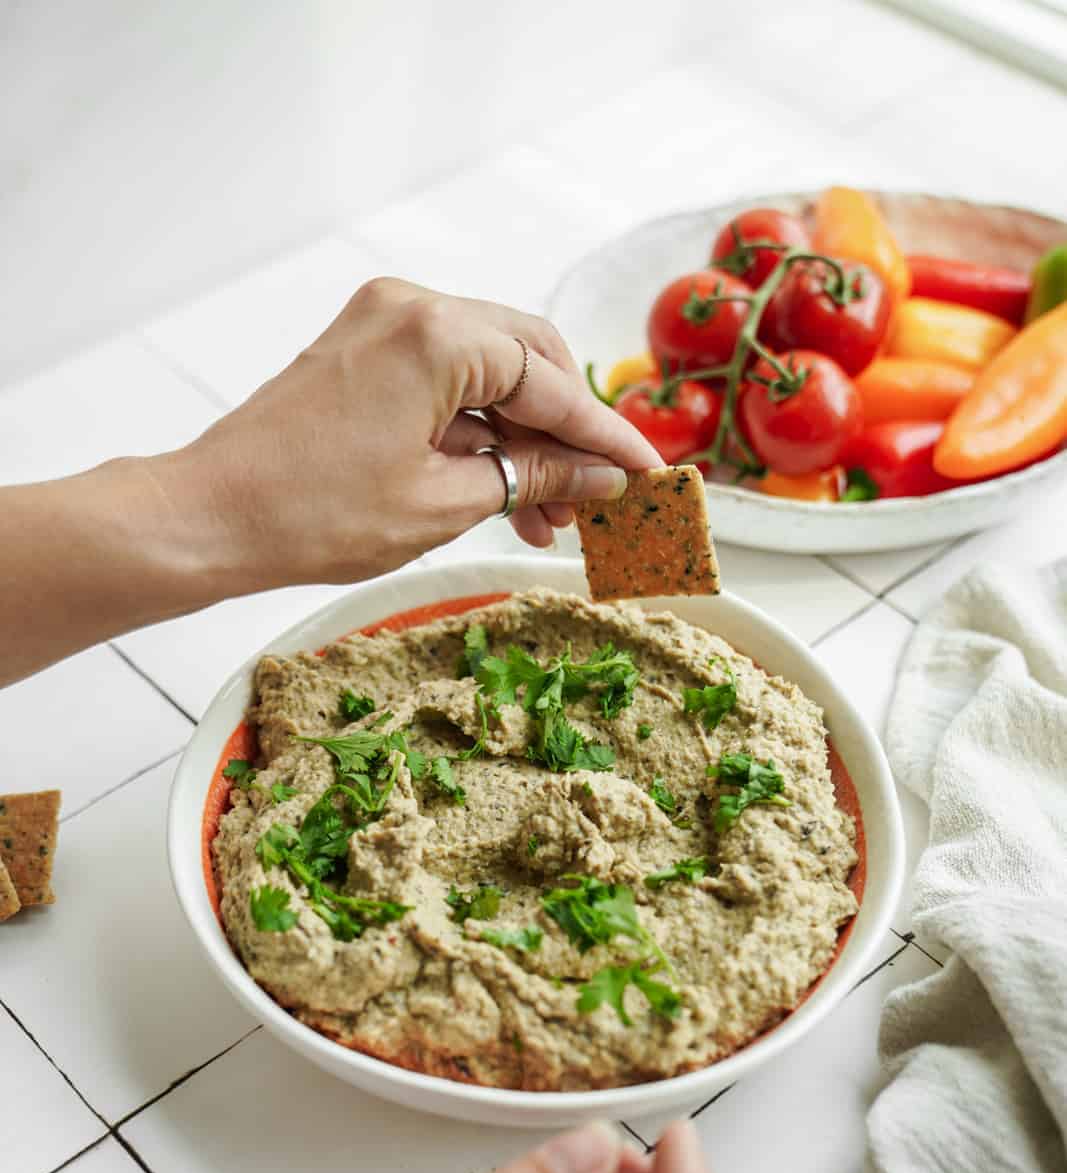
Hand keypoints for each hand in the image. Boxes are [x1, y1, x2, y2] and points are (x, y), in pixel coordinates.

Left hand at [164, 277, 661, 589]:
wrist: (211, 515)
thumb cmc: (311, 513)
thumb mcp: (445, 503)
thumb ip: (535, 477)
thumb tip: (601, 475)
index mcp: (437, 334)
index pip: (552, 384)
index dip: (607, 437)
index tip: (649, 473)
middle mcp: (412, 306)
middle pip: (530, 360)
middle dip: (568, 433)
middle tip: (598, 498)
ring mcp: (383, 322)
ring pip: (491, 373)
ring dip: (524, 440)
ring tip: (549, 517)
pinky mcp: (364, 349)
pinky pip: (448, 381)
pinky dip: (479, 432)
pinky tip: (503, 491)